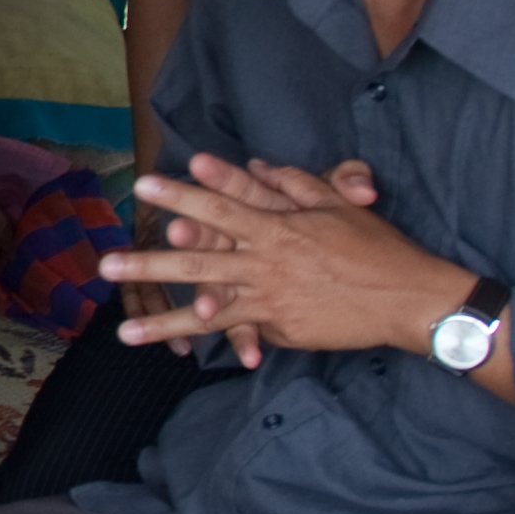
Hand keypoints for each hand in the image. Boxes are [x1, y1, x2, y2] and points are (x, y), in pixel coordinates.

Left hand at [103, 155, 444, 366]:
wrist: (409, 300)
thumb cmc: (376, 247)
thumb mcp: (336, 205)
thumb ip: (292, 184)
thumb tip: (259, 164)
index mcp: (277, 229)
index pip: (220, 208)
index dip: (182, 195)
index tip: (144, 185)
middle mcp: (266, 266)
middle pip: (199, 265)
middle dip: (149, 264)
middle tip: (106, 264)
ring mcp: (272, 303)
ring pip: (209, 313)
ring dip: (165, 323)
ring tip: (123, 331)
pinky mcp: (282, 330)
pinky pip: (243, 331)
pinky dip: (215, 338)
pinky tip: (177, 349)